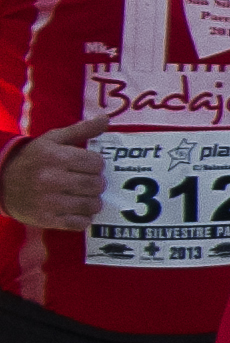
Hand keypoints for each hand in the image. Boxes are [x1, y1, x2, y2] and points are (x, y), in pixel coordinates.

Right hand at [1, 114, 113, 229]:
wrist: (1, 183)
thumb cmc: (32, 159)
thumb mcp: (52, 139)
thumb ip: (81, 129)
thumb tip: (105, 119)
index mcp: (55, 157)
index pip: (96, 163)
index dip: (95, 164)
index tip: (87, 166)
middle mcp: (51, 179)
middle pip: (96, 184)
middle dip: (96, 183)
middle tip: (87, 182)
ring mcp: (48, 202)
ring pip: (91, 205)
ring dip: (93, 201)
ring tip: (84, 196)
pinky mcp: (46, 220)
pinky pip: (79, 223)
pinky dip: (83, 218)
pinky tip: (76, 210)